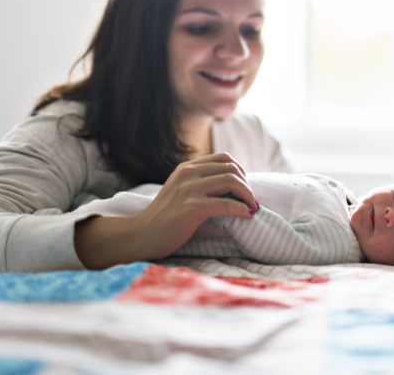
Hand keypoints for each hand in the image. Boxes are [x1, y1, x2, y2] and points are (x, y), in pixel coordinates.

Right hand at [75, 153, 257, 268]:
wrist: (141, 236)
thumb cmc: (165, 218)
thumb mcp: (181, 191)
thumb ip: (200, 183)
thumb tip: (234, 185)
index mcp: (187, 167)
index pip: (224, 158)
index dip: (240, 171)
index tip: (244, 187)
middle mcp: (188, 173)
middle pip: (231, 168)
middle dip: (247, 184)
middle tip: (251, 200)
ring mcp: (189, 189)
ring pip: (232, 181)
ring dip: (248, 195)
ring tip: (252, 207)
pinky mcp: (191, 207)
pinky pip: (227, 204)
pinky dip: (242, 209)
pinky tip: (246, 216)